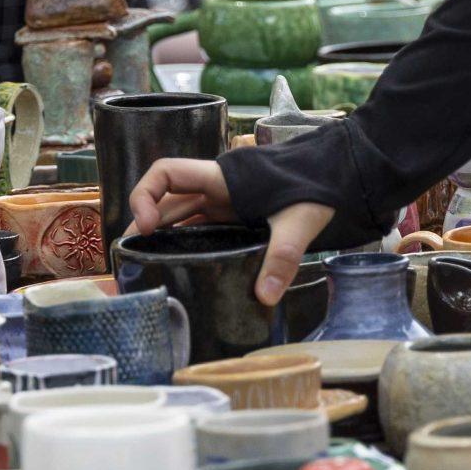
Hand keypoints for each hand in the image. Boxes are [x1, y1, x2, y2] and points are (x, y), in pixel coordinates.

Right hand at [126, 158, 333, 304]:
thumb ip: (283, 256)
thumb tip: (265, 296)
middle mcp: (217, 189)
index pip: (166, 173)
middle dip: (142, 224)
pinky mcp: (237, 218)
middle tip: (128, 259)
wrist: (341, 174)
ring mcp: (226, 204)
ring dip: (160, 236)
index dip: (145, 195)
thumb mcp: (301, 220)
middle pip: (165, 200)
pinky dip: (185, 243)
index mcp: (222, 179)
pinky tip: (179, 266)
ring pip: (180, 216)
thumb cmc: (318, 186)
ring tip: (143, 266)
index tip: (145, 228)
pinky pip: (201, 228)